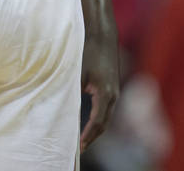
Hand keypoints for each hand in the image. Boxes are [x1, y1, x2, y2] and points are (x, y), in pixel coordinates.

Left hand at [79, 31, 119, 151]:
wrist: (101, 34)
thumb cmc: (87, 51)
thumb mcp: (77, 74)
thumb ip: (74, 94)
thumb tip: (68, 113)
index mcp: (106, 94)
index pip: (97, 123)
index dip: (88, 136)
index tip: (79, 146)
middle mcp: (114, 95)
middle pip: (104, 124)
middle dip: (92, 136)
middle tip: (80, 148)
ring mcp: (115, 91)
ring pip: (107, 117)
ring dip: (96, 129)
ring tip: (83, 139)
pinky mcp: (113, 86)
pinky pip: (107, 108)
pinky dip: (99, 118)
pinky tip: (89, 122)